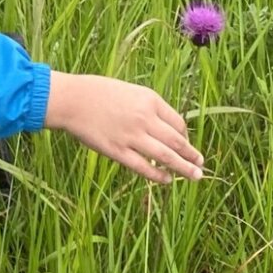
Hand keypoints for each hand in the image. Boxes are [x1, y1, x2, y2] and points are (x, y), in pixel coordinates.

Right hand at [44, 72, 203, 186]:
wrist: (72, 99)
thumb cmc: (97, 92)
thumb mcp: (129, 92)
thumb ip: (147, 107)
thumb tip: (162, 127)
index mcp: (150, 100)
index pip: (178, 123)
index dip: (186, 137)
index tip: (187, 145)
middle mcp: (145, 118)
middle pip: (177, 141)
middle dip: (192, 155)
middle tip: (201, 164)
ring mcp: (132, 136)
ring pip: (166, 156)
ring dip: (184, 168)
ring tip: (196, 176)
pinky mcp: (118, 151)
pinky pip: (144, 167)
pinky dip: (158, 175)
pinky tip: (167, 180)